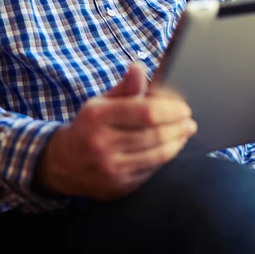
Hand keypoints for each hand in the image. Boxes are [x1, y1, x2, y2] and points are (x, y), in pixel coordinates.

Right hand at [35, 62, 196, 200]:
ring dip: (177, 143)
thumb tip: (139, 67)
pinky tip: (171, 148)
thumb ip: (125, 87)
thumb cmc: (89, 126)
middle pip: (154, 135)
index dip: (170, 109)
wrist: (64, 163)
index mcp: (97, 117)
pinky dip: (164, 158)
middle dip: (178, 127)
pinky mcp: (118, 187)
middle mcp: (102, 143)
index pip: (144, 112)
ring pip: (156, 156)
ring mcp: (110, 168)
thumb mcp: (101, 102)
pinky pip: (151, 171)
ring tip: (185, 132)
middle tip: (189, 121)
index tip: (183, 107)